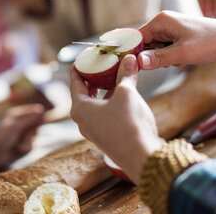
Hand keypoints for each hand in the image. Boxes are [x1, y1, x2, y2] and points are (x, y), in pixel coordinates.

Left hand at [0, 104, 43, 170]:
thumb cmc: (0, 138)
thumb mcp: (15, 126)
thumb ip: (29, 119)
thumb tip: (41, 110)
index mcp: (17, 114)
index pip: (35, 111)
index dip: (39, 117)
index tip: (39, 123)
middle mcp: (21, 123)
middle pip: (37, 124)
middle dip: (33, 131)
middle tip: (25, 135)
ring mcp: (21, 134)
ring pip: (35, 135)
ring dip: (29, 141)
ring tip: (19, 145)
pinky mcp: (22, 144)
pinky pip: (31, 144)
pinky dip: (26, 147)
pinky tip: (19, 149)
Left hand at [70, 55, 162, 183]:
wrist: (141, 157)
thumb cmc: (129, 124)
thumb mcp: (127, 93)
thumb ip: (126, 74)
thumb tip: (129, 58)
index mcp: (79, 108)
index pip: (74, 82)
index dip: (79, 67)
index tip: (82, 57)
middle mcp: (82, 120)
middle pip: (83, 93)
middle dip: (92, 78)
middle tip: (99, 65)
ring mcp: (92, 130)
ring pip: (93, 105)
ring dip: (102, 91)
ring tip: (111, 77)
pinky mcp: (104, 137)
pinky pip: (101, 114)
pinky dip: (108, 102)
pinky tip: (120, 96)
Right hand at [138, 11, 215, 69]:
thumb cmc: (211, 44)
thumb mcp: (183, 54)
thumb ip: (158, 58)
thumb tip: (137, 62)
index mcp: (161, 21)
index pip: (136, 38)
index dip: (133, 53)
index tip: (132, 67)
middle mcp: (163, 22)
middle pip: (145, 44)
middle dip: (153, 57)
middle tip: (169, 62)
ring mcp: (171, 28)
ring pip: (155, 48)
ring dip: (164, 58)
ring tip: (181, 59)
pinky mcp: (178, 36)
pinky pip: (165, 49)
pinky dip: (172, 57)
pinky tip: (185, 59)